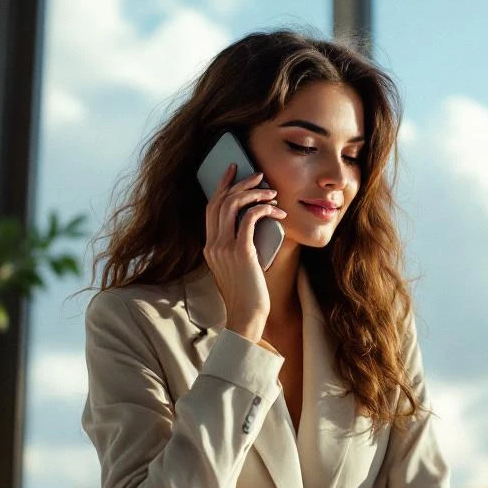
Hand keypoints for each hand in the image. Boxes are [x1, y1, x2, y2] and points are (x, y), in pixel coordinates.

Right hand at [203, 164, 286, 342]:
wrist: (247, 317)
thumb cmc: (248, 296)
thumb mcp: (237, 268)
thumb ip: (237, 249)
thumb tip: (252, 229)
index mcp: (209, 247)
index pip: (211, 208)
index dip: (221, 186)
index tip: (233, 171)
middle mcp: (212, 245)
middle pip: (220, 201)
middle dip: (239, 183)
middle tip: (258, 174)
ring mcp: (224, 248)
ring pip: (233, 205)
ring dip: (254, 193)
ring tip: (272, 192)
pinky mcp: (240, 252)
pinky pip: (250, 218)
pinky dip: (264, 209)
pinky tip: (277, 211)